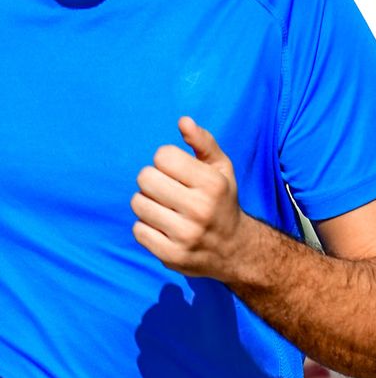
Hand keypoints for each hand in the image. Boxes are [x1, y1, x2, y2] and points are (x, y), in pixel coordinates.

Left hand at [132, 118, 248, 281]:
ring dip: (147, 204)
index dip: (166, 161)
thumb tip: (183, 121)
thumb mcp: (221, 169)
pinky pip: (138, 230)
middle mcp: (200, 209)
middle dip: (152, 182)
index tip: (178, 173)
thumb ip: (203, 142)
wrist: (235, 250)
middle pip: (145, 178)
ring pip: (138, 203)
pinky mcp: (171, 255)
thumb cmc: (222, 201)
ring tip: (166, 210)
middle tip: (168, 191)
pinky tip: (164, 229)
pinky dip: (146, 228)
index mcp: (213, 184)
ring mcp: (185, 235)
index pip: (162, 156)